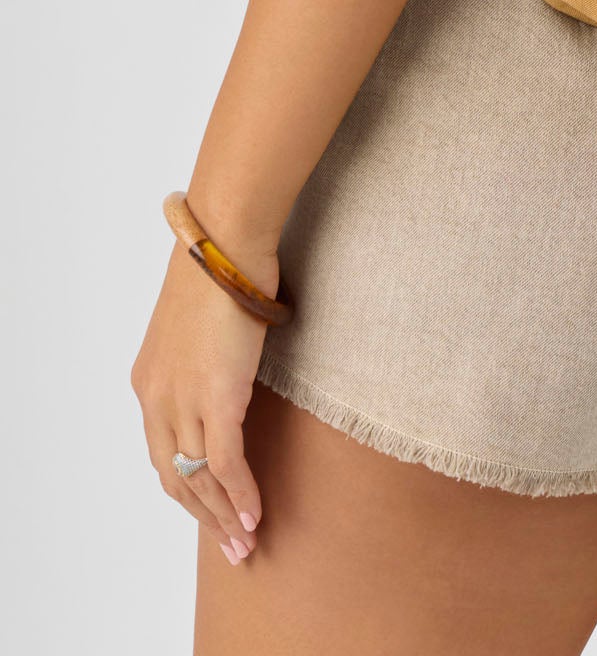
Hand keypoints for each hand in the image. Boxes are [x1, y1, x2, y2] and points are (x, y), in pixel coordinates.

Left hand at [130, 230, 276, 564]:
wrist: (226, 242)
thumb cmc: (220, 269)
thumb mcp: (199, 327)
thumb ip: (202, 361)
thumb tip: (226, 375)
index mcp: (148, 382)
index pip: (162, 454)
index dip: (187, 491)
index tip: (211, 514)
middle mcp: (157, 398)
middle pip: (175, 477)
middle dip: (204, 517)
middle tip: (231, 546)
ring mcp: (183, 400)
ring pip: (200, 478)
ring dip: (225, 516)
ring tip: (247, 542)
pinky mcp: (215, 397)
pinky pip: (225, 464)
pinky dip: (241, 495)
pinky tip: (256, 513)